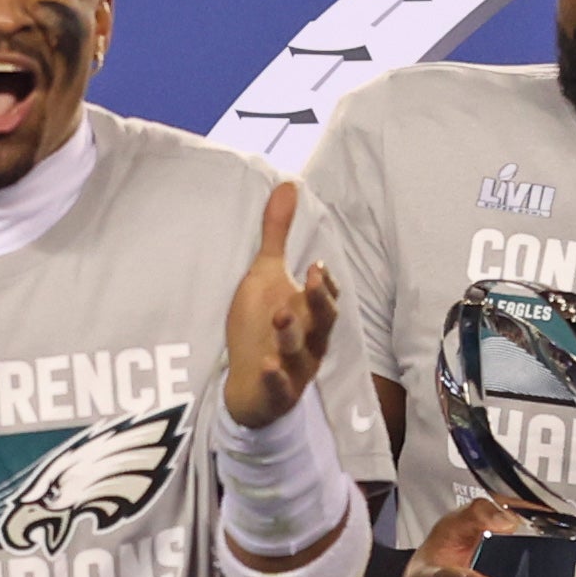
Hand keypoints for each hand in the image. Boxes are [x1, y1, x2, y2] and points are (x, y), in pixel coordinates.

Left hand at [224, 185, 338, 427]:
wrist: (249, 385)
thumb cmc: (262, 325)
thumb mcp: (266, 275)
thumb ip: (277, 233)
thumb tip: (288, 183)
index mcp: (310, 313)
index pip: (326, 298)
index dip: (325, 285)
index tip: (317, 266)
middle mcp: (309, 340)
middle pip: (325, 323)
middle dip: (320, 302)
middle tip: (312, 280)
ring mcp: (295, 369)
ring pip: (301, 353)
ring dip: (292, 335)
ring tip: (280, 316)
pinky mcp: (277, 393)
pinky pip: (280, 387)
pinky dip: (275, 377)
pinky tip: (266, 365)